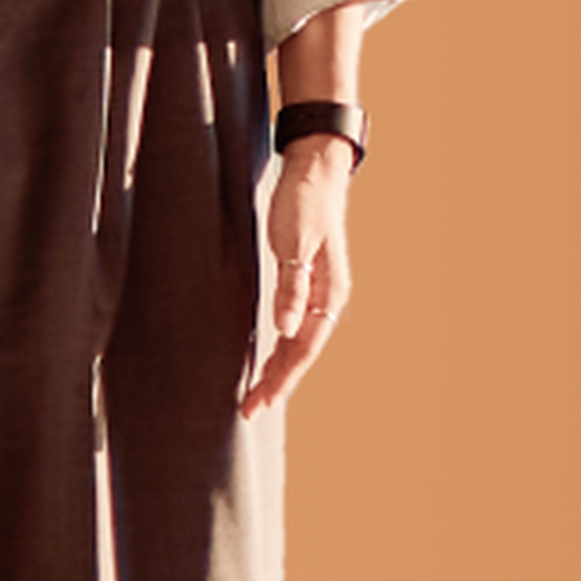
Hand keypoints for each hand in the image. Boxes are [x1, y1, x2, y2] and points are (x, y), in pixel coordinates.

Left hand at [241, 136, 355, 416]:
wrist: (315, 170)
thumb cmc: (304, 203)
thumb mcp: (295, 242)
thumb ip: (291, 285)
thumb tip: (285, 329)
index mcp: (329, 292)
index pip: (305, 347)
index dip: (283, 376)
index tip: (262, 400)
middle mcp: (327, 298)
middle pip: (302, 351)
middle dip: (278, 382)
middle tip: (251, 409)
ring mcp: (318, 291)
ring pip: (298, 341)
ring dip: (279, 368)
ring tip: (258, 394)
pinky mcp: (305, 281)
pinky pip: (295, 325)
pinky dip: (280, 346)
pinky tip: (269, 356)